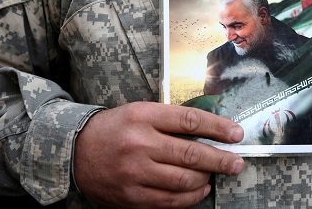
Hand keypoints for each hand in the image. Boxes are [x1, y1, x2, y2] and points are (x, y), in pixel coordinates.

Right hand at [73, 102, 244, 207]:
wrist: (75, 151)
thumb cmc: (114, 128)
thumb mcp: (139, 112)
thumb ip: (169, 121)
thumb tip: (209, 133)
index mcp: (143, 116)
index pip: (189, 120)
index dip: (217, 128)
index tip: (236, 134)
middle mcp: (139, 143)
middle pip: (191, 153)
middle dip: (220, 159)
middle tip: (237, 162)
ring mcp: (135, 172)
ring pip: (184, 180)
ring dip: (206, 179)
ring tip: (215, 175)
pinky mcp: (131, 196)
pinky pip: (169, 201)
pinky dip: (190, 197)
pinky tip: (200, 190)